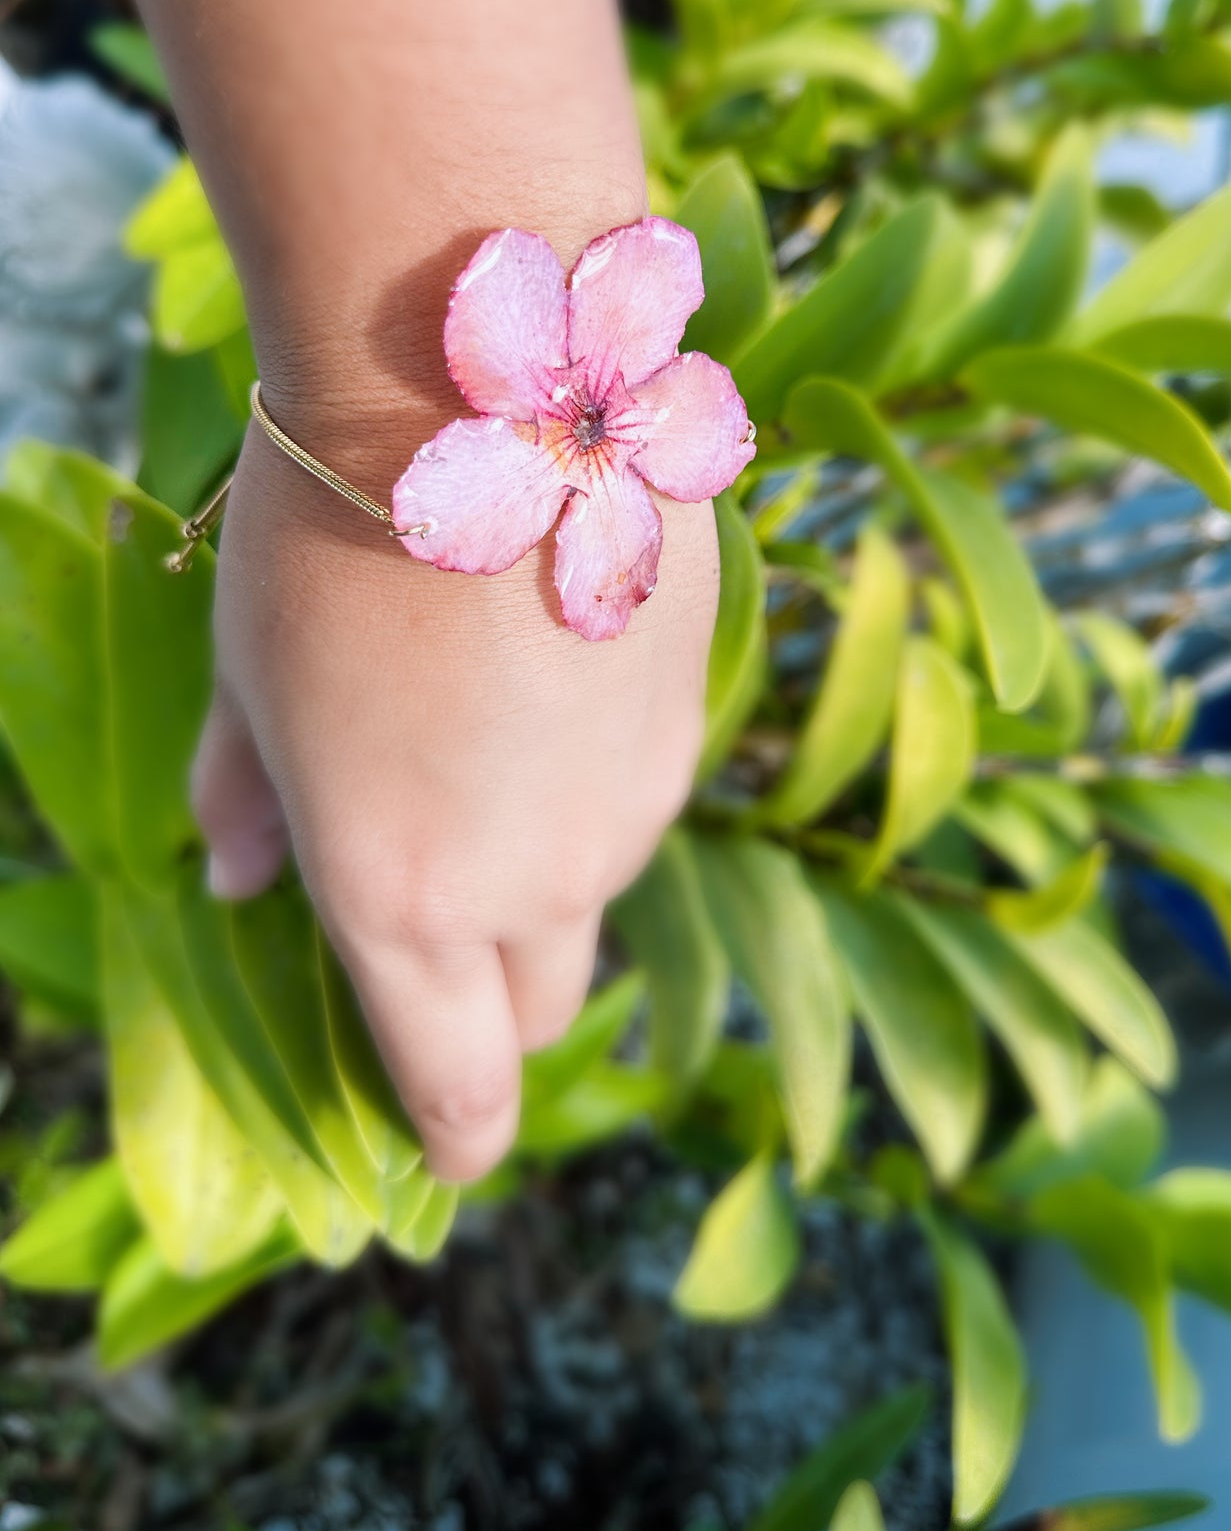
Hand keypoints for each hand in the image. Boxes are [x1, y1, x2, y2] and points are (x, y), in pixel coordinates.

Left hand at [191, 416, 717, 1182]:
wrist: (491, 385)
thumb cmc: (329, 540)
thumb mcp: (253, 680)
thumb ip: (254, 804)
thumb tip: (242, 883)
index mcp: (409, 899)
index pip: (457, 1083)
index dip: (453, 1130)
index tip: (449, 1145)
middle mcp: (543, 878)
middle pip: (542, 1007)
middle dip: (493, 1000)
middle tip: (439, 921)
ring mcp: (634, 802)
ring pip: (593, 893)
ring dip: (543, 870)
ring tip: (479, 744)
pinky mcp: (687, 719)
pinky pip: (635, 796)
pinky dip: (590, 780)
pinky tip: (543, 678)